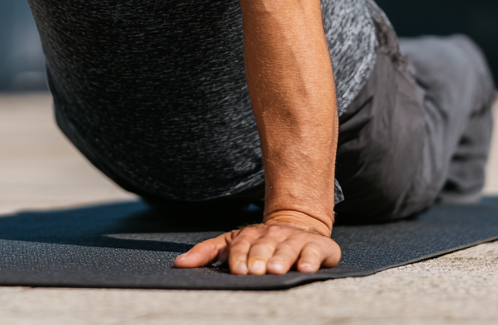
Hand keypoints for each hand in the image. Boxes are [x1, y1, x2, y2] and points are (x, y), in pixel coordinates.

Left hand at [173, 218, 340, 274]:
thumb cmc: (258, 244)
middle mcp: (273, 235)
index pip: (242, 245)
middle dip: (259, 258)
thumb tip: (178, 264)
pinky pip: (314, 252)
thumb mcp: (231, 245)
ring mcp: (296, 240)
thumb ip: (206, 253)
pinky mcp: (319, 247)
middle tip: (256, 272)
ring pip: (287, 248)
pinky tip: (305, 268)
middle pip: (264, 247)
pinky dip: (310, 259)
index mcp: (250, 235)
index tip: (237, 270)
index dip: (239, 257)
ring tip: (277, 270)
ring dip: (282, 259)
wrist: (297, 226)